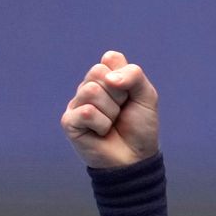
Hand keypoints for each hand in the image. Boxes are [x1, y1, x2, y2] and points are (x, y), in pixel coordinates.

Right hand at [61, 51, 158, 168]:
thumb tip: (109, 78)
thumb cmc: (141, 125)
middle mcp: (89, 87)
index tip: (130, 94)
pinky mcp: (69, 122)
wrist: (136, 157)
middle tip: (122, 110)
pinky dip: (102, 124)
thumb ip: (134, 75)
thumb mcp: (146, 95)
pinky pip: (86, 112)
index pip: (110, 58)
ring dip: (111, 111)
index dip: (126, 77)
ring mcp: (77, 104)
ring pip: (91, 90)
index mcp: (106, 77)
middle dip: (119, 94)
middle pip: (98, 72)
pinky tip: (101, 133)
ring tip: (112, 122)